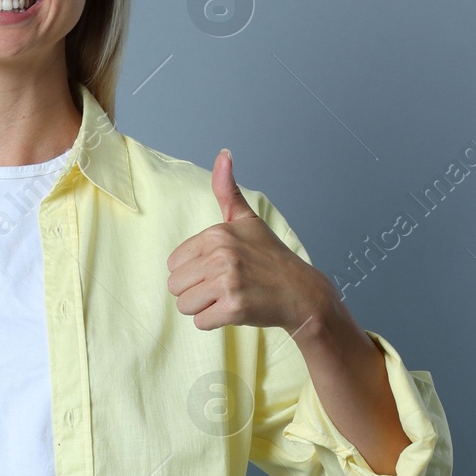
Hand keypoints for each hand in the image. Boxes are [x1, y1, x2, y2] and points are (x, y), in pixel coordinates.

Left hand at [166, 148, 336, 333]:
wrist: (302, 293)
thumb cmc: (270, 258)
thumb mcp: (247, 220)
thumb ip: (227, 190)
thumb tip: (224, 153)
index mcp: (217, 234)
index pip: (173, 264)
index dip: (193, 271)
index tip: (219, 269)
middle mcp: (221, 255)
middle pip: (175, 286)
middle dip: (196, 292)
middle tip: (224, 286)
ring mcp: (228, 282)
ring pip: (185, 306)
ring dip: (204, 308)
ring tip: (229, 297)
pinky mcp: (234, 308)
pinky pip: (201, 322)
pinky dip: (215, 322)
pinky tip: (236, 310)